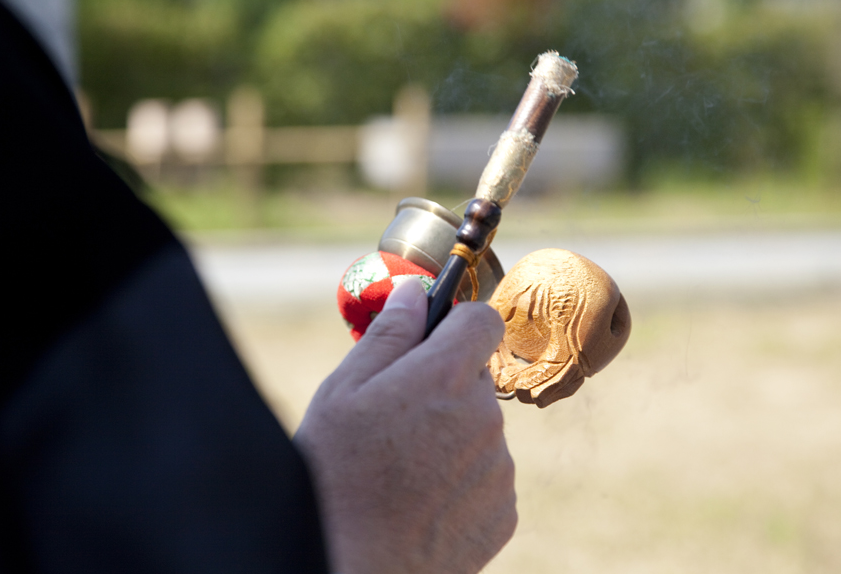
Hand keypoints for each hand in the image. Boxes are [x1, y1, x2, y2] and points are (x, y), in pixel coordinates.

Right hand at [295, 279, 515, 573]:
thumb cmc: (336, 477)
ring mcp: (499, 467)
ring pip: (481, 430)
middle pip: (475, 380)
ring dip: (452, 437)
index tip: (434, 342)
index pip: (482, 321)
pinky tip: (421, 501)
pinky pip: (486, 477)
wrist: (354, 568)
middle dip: (443, 388)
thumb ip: (389, 335)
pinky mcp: (504, 512)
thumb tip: (414, 293)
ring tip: (403, 470)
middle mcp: (485, 416)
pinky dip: (461, 482)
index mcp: (445, 376)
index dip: (457, 325)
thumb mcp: (344, 392)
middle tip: (396, 420)